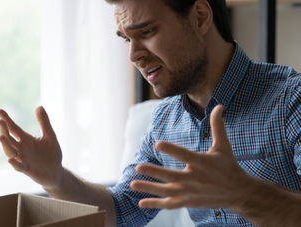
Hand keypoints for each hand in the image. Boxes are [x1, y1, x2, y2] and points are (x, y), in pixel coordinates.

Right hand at [0, 106, 63, 190]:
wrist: (56, 171)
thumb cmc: (51, 153)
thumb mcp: (50, 135)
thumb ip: (44, 122)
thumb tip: (39, 106)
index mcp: (26, 140)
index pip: (14, 128)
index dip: (7, 120)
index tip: (0, 111)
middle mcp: (22, 149)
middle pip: (9, 139)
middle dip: (4, 130)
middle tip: (0, 121)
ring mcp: (23, 159)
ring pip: (10, 152)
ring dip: (5, 145)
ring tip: (1, 136)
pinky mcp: (28, 170)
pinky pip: (19, 167)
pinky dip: (14, 163)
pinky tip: (10, 159)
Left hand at [131, 105, 252, 209]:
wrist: (239, 193)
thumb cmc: (229, 166)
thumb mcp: (224, 146)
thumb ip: (217, 126)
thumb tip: (219, 105)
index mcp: (202, 163)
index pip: (184, 155)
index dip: (171, 150)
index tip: (157, 144)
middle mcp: (195, 179)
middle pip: (172, 176)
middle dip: (154, 172)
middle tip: (138, 167)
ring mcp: (191, 192)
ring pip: (168, 191)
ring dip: (150, 189)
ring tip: (132, 184)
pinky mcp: (189, 201)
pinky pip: (170, 204)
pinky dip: (156, 204)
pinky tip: (141, 203)